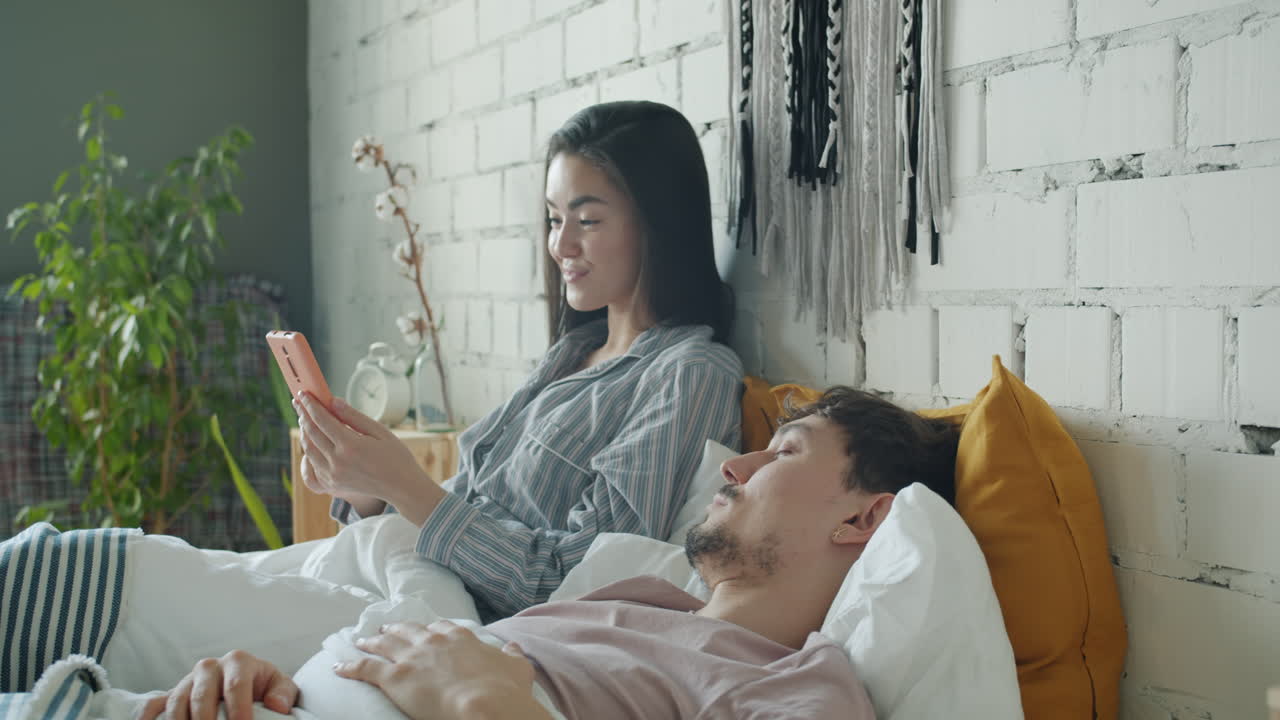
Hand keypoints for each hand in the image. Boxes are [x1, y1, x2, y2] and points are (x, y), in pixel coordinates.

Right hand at [139, 650, 297, 719]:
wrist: (246, 680)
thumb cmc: (263, 685)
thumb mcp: (278, 684)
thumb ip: (282, 692)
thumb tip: (277, 706)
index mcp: (238, 661)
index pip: (236, 686)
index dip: (238, 710)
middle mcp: (210, 667)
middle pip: (202, 695)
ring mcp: (188, 680)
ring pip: (178, 702)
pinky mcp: (173, 693)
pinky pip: (155, 704)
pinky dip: (150, 717)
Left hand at [293, 391, 444, 523]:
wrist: (402, 487)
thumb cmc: (395, 456)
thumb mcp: (379, 431)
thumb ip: (354, 416)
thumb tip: (333, 401)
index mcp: (350, 446)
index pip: (322, 420)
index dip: (311, 405)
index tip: (304, 394)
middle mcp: (338, 462)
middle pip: (311, 433)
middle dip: (303, 415)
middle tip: (299, 403)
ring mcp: (333, 476)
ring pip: (308, 450)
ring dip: (303, 432)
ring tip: (304, 419)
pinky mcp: (332, 486)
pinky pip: (311, 468)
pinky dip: (307, 454)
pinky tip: (309, 444)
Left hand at [334, 620, 551, 719]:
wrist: (484, 704)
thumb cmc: (504, 690)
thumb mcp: (517, 667)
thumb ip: (512, 655)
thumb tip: (513, 647)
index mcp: (459, 637)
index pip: (440, 627)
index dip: (430, 629)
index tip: (425, 631)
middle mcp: (432, 641)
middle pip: (408, 630)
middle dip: (396, 629)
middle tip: (386, 629)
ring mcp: (412, 657)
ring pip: (384, 644)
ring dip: (371, 642)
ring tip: (362, 641)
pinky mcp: (394, 677)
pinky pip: (366, 668)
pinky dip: (350, 667)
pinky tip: (339, 667)